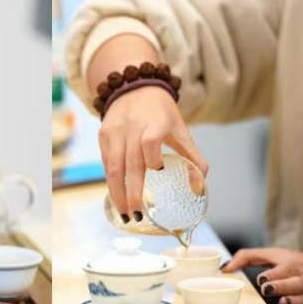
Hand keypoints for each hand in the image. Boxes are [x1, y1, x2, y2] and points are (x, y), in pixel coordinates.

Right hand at [99, 87, 206, 218]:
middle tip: (136, 216)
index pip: (150, 143)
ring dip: (117, 193)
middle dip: (132, 193)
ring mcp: (114, 132)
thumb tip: (199, 188)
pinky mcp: (103, 135)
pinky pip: (105, 162)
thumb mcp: (181, 130)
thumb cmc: (162, 113)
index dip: (152, 160)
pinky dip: (110, 181)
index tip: (159, 171)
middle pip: (129, 164)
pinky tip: (116, 196)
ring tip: (124, 213)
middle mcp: (131, 128)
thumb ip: (194, 158)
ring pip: (112, 167)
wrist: (134, 87)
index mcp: (154, 124)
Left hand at [224, 247, 302, 303]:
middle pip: (295, 284)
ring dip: (293, 303)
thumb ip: (249, 257)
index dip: (272, 275)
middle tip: (267, 289)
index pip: (284, 269)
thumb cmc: (298, 266)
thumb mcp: (278, 255)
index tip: (262, 279)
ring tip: (283, 302)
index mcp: (295, 266)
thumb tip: (224, 268)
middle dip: (282, 287)